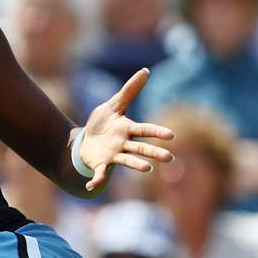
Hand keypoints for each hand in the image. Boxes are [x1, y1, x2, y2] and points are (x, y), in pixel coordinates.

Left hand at [78, 68, 173, 190]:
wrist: (87, 140)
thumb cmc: (104, 122)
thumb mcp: (114, 104)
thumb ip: (130, 90)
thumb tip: (146, 70)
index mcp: (127, 129)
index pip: (144, 129)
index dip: (156, 132)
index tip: (170, 135)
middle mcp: (124, 144)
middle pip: (141, 147)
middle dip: (154, 152)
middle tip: (169, 157)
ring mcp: (113, 155)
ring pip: (127, 160)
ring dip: (136, 165)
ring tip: (147, 169)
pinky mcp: (100, 164)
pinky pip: (100, 174)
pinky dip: (96, 181)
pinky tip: (91, 186)